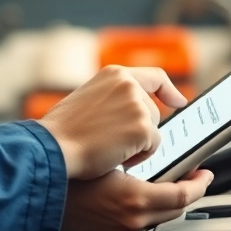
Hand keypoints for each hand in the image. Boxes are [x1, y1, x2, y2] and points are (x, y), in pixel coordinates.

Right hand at [38, 65, 186, 179]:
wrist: (52, 148)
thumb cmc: (61, 132)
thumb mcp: (88, 99)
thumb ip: (114, 98)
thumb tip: (135, 110)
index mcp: (114, 74)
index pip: (154, 76)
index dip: (169, 90)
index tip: (178, 101)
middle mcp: (129, 84)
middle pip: (154, 112)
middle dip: (139, 131)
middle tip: (110, 141)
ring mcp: (137, 105)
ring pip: (153, 130)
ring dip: (136, 144)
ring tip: (108, 147)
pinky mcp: (143, 127)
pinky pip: (153, 147)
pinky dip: (137, 156)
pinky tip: (114, 155)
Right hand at [61, 169, 213, 230]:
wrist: (39, 196)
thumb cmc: (69, 174)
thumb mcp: (112, 160)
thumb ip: (144, 164)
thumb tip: (167, 160)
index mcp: (135, 201)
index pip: (183, 197)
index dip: (199, 185)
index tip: (205, 175)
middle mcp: (131, 223)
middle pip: (173, 210)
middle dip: (183, 192)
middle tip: (187, 174)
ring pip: (156, 219)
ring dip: (162, 202)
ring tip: (159, 181)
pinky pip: (137, 226)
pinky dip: (142, 212)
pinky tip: (134, 196)